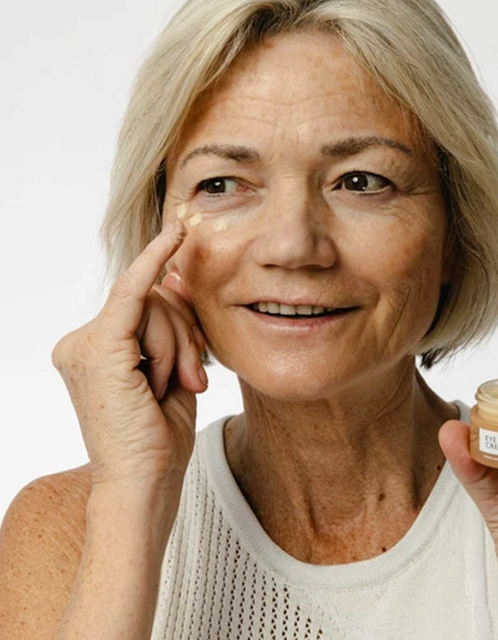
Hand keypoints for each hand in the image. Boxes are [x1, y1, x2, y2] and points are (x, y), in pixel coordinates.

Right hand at [51, 221, 207, 489]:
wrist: (145, 485)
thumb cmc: (158, 437)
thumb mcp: (172, 372)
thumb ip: (172, 328)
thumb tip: (175, 276)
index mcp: (97, 351)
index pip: (143, 306)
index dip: (167, 280)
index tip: (183, 234)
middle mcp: (81, 344)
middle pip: (152, 302)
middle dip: (185, 335)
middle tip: (195, 379)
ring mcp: (83, 345)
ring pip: (155, 306)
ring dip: (181, 347)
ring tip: (176, 387)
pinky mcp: (98, 349)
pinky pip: (134, 293)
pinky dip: (154, 262)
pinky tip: (175, 235)